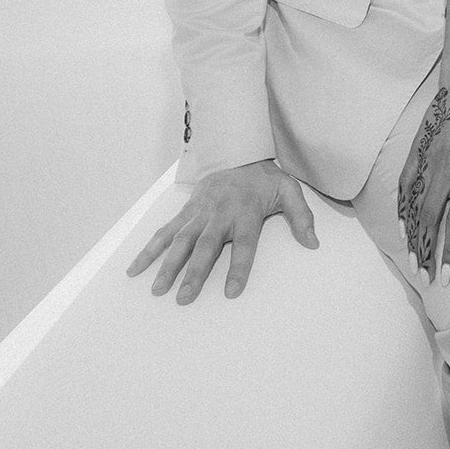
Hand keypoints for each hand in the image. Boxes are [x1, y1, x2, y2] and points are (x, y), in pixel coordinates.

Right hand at [126, 159, 317, 302]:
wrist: (238, 150)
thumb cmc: (264, 179)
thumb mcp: (289, 191)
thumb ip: (302, 217)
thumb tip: (314, 243)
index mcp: (247, 213)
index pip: (244, 244)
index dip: (238, 267)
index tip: (231, 292)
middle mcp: (221, 214)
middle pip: (206, 246)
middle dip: (195, 273)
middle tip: (184, 298)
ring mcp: (200, 212)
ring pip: (181, 240)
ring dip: (168, 265)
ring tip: (158, 289)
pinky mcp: (187, 210)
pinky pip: (166, 230)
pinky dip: (150, 249)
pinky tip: (136, 268)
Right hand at [397, 77, 449, 286]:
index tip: (446, 277)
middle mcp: (443, 174)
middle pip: (431, 221)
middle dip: (427, 252)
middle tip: (424, 277)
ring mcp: (426, 163)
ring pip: (414, 207)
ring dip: (412, 236)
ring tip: (411, 259)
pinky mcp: (415, 153)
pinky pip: (404, 186)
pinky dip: (401, 208)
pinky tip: (402, 225)